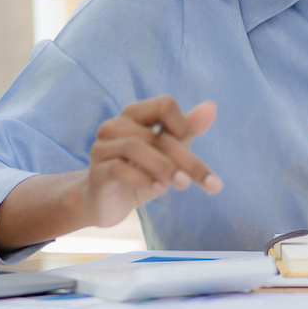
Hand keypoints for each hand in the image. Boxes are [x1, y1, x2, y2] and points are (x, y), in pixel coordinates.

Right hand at [80, 96, 220, 227]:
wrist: (109, 204)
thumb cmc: (142, 173)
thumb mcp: (169, 153)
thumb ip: (188, 129)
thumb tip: (211, 106)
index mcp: (135, 114)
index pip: (165, 104)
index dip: (183, 125)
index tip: (189, 147)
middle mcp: (115, 125)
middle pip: (157, 135)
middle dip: (187, 160)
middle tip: (210, 183)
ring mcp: (103, 146)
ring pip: (136, 147)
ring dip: (165, 167)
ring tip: (184, 185)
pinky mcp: (96, 170)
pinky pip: (119, 168)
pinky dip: (143, 178)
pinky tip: (159, 189)